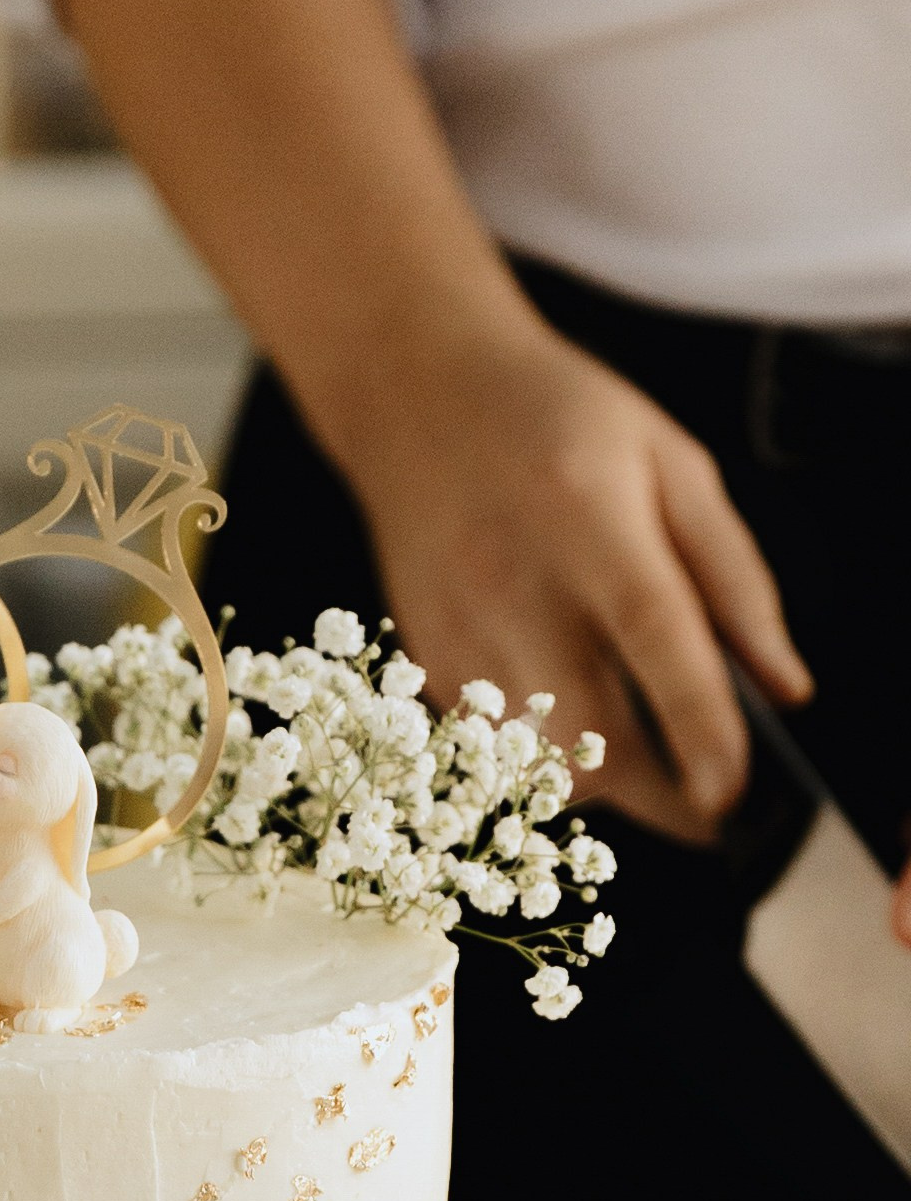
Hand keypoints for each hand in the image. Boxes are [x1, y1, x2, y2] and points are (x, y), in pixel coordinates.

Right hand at [330, 323, 811, 843]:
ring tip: (645, 755)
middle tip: (710, 804)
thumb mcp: (674, 463)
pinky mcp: (428, 657)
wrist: (418, 396)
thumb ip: (735, 575)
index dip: (701, 729)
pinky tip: (571, 709)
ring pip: (538, 759)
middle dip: (661, 798)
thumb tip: (783, 685)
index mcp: (588, 520)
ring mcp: (459, 627)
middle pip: (588, 732)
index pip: (654, 641)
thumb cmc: (555, 420)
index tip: (736, 791)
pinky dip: (546, 751)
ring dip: (605, 779)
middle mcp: (514, 583)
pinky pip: (497, 743)